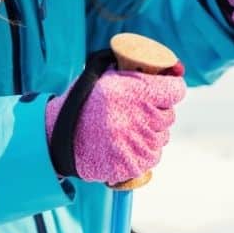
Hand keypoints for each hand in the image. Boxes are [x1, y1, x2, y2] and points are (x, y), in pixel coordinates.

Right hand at [45, 51, 185, 185]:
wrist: (57, 136)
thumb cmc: (84, 103)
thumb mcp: (106, 77)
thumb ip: (136, 71)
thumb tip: (176, 68)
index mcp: (136, 91)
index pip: (176, 90)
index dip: (170, 89)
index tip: (164, 91)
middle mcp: (141, 117)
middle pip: (169, 115)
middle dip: (156, 113)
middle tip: (133, 113)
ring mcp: (139, 143)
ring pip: (161, 137)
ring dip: (149, 134)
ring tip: (124, 130)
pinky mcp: (135, 165)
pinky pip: (152, 157)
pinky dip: (142, 153)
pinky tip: (124, 146)